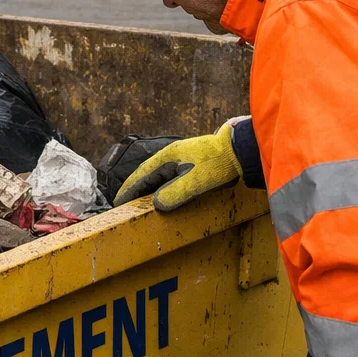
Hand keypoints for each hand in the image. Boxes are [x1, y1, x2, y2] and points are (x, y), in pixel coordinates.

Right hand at [113, 122, 241, 211]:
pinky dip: (161, 188)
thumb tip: (157, 204)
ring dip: (148, 189)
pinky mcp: (191, 165)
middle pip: (146, 175)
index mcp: (167, 157)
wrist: (240, 150)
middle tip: (124, 205)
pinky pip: (168, 178)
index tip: (117, 202)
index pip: (141, 175)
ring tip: (139, 203)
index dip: (128, 190)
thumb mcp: (196, 181)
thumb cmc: (218, 163)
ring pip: (158, 177)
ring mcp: (181, 159)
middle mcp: (170, 157)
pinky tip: (162, 196)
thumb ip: (175, 193)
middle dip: (134, 190)